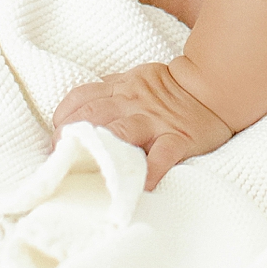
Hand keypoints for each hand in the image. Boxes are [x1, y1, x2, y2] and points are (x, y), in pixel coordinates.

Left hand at [53, 61, 233, 189]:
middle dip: (71, 137)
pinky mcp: (177, 138)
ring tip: (85, 172)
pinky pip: (162, 156)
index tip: (55, 137)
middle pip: (93, 115)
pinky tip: (141, 188)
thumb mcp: (133, 79)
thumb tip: (76, 111)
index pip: (81, 97)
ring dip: (99, 152)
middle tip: (61, 160)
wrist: (212, 87)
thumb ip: (107, 93)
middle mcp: (132, 104)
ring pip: (121, 132)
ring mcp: (155, 121)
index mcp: (120, 89)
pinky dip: (151, 172)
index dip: (63, 117)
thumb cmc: (168, 88)